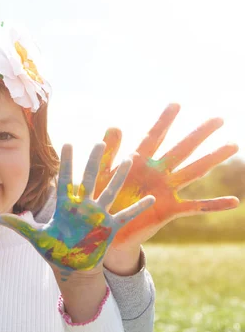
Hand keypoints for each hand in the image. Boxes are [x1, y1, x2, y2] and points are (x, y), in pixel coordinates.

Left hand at [0, 143, 154, 276]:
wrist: (72, 268)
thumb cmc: (54, 251)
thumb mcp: (36, 238)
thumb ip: (19, 226)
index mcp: (66, 207)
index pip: (65, 180)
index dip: (66, 163)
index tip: (67, 143)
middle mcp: (83, 207)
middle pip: (90, 179)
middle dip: (95, 161)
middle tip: (101, 141)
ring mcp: (98, 216)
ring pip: (111, 191)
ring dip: (120, 177)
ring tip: (130, 159)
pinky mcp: (110, 229)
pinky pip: (126, 216)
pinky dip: (137, 208)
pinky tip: (151, 198)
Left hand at [95, 103, 238, 250]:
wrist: (102, 228)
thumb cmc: (101, 198)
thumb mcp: (101, 173)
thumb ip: (108, 152)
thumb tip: (115, 126)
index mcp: (138, 162)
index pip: (153, 137)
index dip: (164, 122)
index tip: (176, 104)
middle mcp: (156, 173)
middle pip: (181, 149)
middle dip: (198, 134)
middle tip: (219, 119)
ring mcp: (165, 191)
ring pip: (193, 171)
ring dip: (212, 159)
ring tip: (232, 145)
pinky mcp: (168, 210)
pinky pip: (194, 206)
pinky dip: (214, 204)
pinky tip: (234, 201)